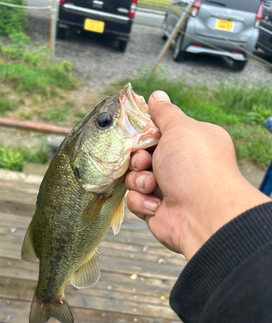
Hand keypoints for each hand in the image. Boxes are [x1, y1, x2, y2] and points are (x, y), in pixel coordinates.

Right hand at [126, 91, 270, 260]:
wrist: (201, 214)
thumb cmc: (195, 167)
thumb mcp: (179, 129)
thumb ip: (164, 113)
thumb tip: (157, 95)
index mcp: (190, 142)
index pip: (159, 132)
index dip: (144, 133)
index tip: (136, 133)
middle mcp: (180, 165)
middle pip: (142, 155)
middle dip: (139, 158)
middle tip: (145, 161)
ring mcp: (168, 188)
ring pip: (135, 178)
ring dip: (139, 181)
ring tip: (153, 186)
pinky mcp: (156, 208)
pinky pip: (136, 200)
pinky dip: (143, 201)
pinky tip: (157, 204)